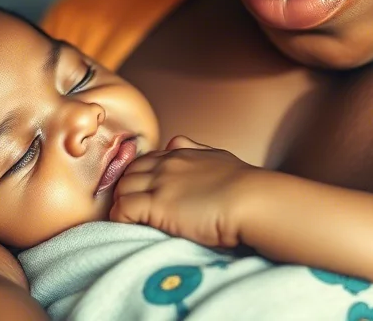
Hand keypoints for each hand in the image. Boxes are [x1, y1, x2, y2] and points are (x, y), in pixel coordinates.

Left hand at [109, 136, 265, 247]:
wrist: (252, 200)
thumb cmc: (245, 186)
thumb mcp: (219, 156)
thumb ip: (197, 150)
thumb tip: (179, 144)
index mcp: (182, 152)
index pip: (147, 159)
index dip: (141, 176)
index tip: (145, 192)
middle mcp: (167, 164)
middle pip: (130, 172)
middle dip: (127, 188)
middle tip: (133, 208)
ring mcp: (160, 183)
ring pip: (122, 188)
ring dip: (122, 202)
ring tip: (131, 220)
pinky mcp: (156, 204)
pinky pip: (122, 208)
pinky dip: (120, 217)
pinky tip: (129, 227)